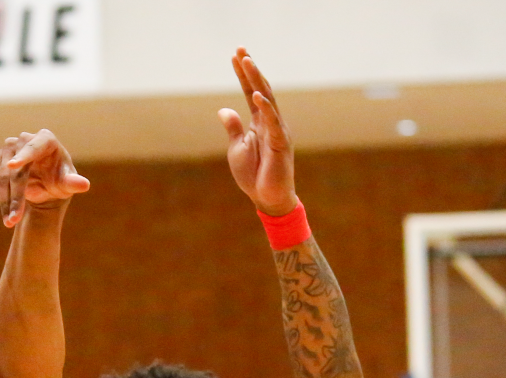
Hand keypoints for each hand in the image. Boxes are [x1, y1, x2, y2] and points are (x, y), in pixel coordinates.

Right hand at [0, 129, 90, 227]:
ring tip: (11, 222)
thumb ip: (74, 183)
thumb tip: (84, 185)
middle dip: (16, 197)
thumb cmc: (60, 181)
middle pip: (16, 170)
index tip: (12, 166)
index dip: (24, 156)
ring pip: (2, 178)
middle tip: (15, 219)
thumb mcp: (68, 184)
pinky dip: (1, 199)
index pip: (34, 147)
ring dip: (6, 203)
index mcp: (46, 140)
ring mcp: (8, 149)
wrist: (45, 186)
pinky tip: (9, 211)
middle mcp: (24, 139)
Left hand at [217, 48, 297, 215]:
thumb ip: (233, 128)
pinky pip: (273, 122)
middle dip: (250, 69)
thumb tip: (224, 109)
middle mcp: (270, 122)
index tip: (235, 55)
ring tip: (247, 62)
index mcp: (259, 122)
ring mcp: (277, 130)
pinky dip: (265, 108)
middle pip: (260, 89)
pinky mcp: (281, 143)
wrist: (267, 199)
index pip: (251, 92)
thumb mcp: (237, 148)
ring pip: (267, 99)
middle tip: (241, 50)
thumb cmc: (254, 175)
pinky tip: (257, 94)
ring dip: (257, 80)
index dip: (243, 74)